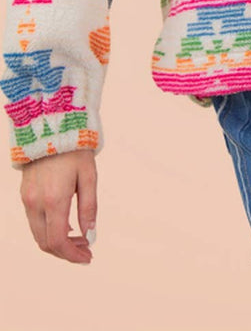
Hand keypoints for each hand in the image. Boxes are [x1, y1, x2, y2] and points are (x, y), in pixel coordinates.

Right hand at [20, 149, 97, 263]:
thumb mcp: (89, 177)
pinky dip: (49, 229)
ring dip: (57, 242)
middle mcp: (36, 203)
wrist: (51, 127)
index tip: (88, 258)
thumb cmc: (75, 151)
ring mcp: (27, 199)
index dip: (72, 255)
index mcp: (54, 199)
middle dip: (66, 252)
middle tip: (86, 249)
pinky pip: (34, 221)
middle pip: (45, 243)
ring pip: (38, 234)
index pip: (57, 241)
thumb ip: (89, 208)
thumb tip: (90, 236)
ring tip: (79, 238)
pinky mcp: (25, 194)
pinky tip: (66, 224)